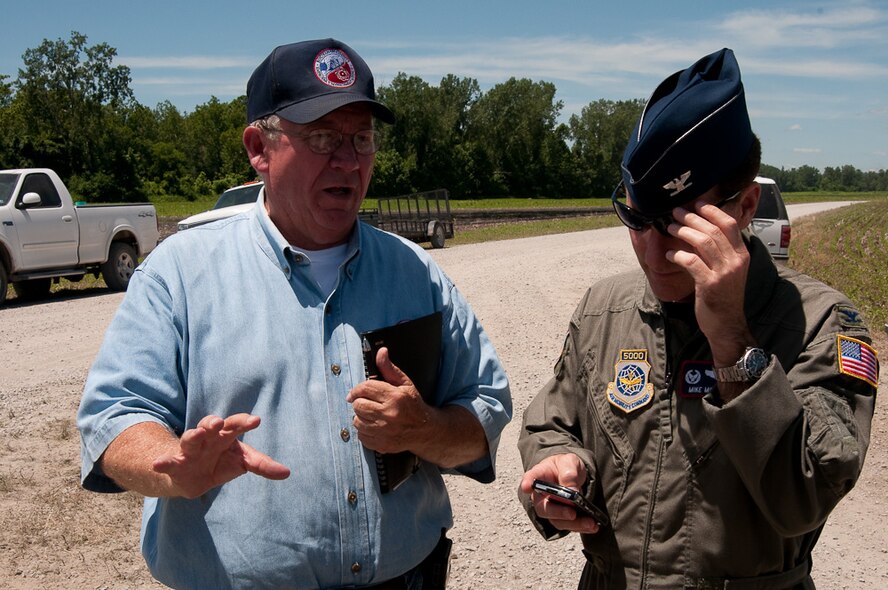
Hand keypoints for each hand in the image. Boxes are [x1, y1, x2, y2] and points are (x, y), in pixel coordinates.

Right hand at [152, 414, 289, 498]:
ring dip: (193, 434)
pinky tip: (157, 464)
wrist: (192, 477)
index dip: (244, 422)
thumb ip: (262, 465)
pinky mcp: (176, 464)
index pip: (235, 424)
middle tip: (219, 422)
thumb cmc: (221, 461)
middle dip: (214, 423)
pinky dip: (163, 462)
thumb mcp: (242, 462)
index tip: (255, 421)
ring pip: (190, 438)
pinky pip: (168, 462)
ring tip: (198, 433)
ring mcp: (190, 449)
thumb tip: (287, 472)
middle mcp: (207, 438)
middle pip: (211, 426)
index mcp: (225, 435)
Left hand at [346, 347, 430, 453]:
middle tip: (369, 403)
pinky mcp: (382, 444)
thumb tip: (381, 352)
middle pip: (358, 405)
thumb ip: (389, 369)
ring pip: (357, 421)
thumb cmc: (413, 405)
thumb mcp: (404, 384)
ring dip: (362, 417)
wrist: (425, 430)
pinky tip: (375, 426)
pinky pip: (361, 436)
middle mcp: (389, 415)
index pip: (365, 388)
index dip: (357, 389)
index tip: (356, 392)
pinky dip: (365, 430)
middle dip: (361, 402)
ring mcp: (385, 432)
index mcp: (394, 397)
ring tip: (373, 415)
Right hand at [519, 453, 599, 533]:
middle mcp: (541, 495)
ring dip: (574, 524)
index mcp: (539, 476)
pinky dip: (581, 527)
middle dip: (558, 512)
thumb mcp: (569, 462)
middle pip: (543, 508)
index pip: (530, 478)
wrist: (572, 473)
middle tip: (572, 513)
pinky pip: (568, 526)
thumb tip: (572, 491)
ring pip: (557, 521)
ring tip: (590, 523)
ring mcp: (550, 508)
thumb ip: (569, 472)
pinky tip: (593, 526)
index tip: (527, 486)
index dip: (527, 483)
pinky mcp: (561, 518)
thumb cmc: (566, 466)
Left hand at [666, 200, 754, 364]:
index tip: (697, 204)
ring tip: (669, 228)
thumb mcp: (728, 271)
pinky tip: (668, 254)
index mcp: (742, 254)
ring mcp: (724, 272)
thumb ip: (720, 252)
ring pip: (703, 242)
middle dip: (692, 218)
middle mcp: (736, 260)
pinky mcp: (710, 284)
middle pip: (713, 230)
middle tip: (676, 212)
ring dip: (683, 232)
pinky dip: (677, 255)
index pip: (729, 224)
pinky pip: (691, 262)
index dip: (712, 211)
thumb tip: (701, 231)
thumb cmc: (724, 296)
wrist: (727, 325)